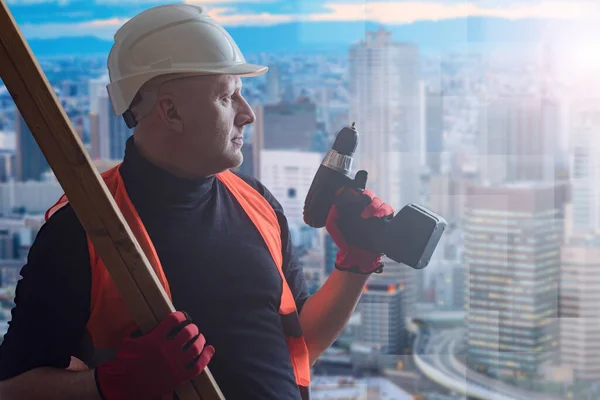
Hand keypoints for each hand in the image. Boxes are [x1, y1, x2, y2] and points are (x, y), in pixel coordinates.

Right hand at [95, 311, 214, 399]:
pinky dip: (206, 357)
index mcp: (155, 339)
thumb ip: (137, 330)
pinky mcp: (179, 377)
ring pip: (196, 347)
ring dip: (200, 340)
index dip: (181, 315)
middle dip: (192, 327)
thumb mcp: (128, 342)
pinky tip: (209, 350)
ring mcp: (175, 364)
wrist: (124, 386)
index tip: (182, 316)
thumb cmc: (124, 364)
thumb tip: (144, 324)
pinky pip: (198, 366)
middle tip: (192, 327)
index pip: (174, 320)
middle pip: (189, 332)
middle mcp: (167, 350)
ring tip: (199, 337)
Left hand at [325, 173, 393, 273]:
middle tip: (362, 201)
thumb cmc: (344, 239)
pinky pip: (388, 209)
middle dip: (366, 196)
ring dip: (373, 206)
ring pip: (378, 200)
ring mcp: (375, 212)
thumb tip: (337, 201)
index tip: (358, 180)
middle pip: (368, 193)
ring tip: (366, 216)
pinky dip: (383, 211)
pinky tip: (377, 217)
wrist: (357, 254)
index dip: (359, 179)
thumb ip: (332, 213)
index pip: (357, 187)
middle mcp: (364, 206)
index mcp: (352, 204)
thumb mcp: (333, 226)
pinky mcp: (386, 219)